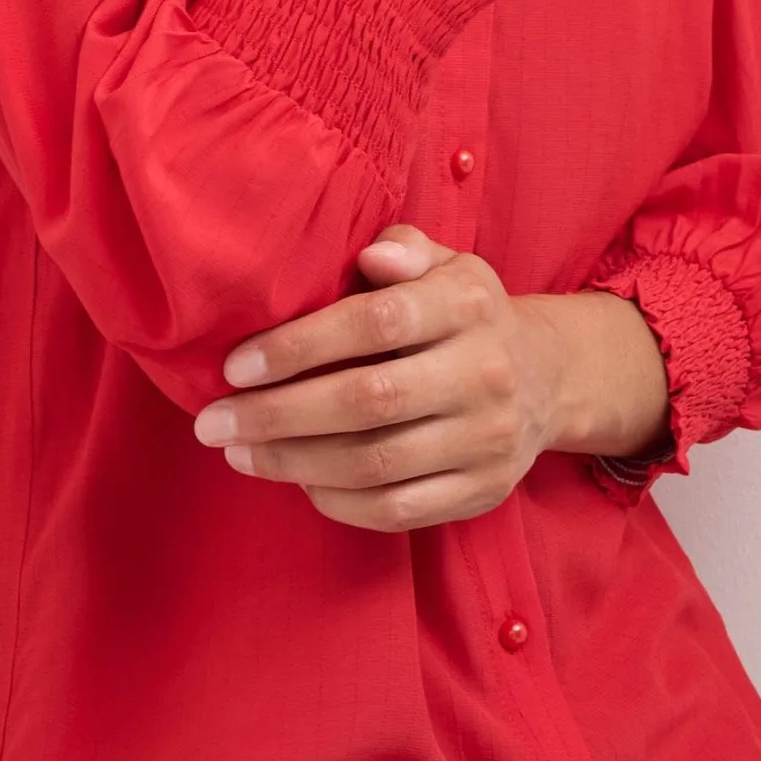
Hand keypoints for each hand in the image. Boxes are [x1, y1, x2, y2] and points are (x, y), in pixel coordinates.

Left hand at [189, 222, 568, 531]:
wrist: (547, 379)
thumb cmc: (464, 315)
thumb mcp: (447, 264)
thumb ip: (404, 249)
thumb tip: (370, 255)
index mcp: (468, 303)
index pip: (376, 322)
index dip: (299, 345)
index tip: (236, 366)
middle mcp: (484, 371)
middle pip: (368, 401)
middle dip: (278, 415)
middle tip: (213, 422)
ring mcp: (487, 438)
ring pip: (376, 462)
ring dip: (294, 462)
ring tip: (239, 451)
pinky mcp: (482, 491)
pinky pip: (397, 510)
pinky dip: (337, 501)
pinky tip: (297, 480)